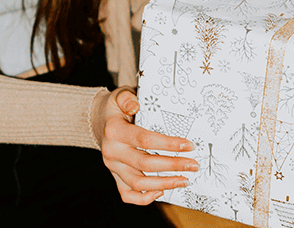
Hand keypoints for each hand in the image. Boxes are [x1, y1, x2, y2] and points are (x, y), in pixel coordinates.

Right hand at [95, 86, 198, 203]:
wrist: (99, 121)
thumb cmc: (117, 107)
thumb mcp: (120, 95)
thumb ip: (127, 98)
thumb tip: (135, 105)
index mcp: (114, 131)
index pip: (144, 140)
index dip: (168, 144)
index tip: (189, 145)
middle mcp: (112, 151)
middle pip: (144, 164)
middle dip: (172, 166)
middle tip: (194, 165)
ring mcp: (112, 166)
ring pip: (137, 183)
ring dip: (164, 184)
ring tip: (184, 180)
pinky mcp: (115, 176)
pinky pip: (127, 194)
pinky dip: (144, 198)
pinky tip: (162, 191)